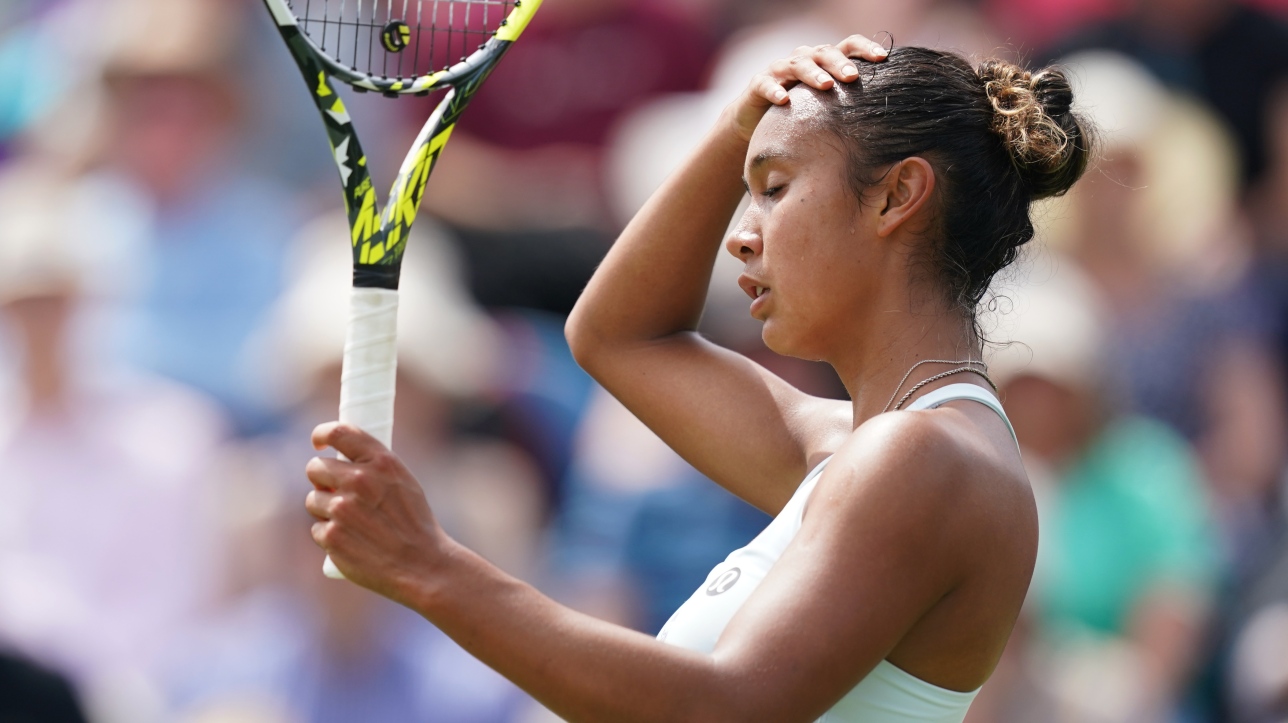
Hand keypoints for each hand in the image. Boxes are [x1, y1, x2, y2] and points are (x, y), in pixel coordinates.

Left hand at [305, 422, 447, 601]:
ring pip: (313, 500)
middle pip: (315, 467)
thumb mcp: (404, 483)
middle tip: (335, 492)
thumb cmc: (415, 524)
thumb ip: (373, 467)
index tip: (319, 443)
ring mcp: (342, 508)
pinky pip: (317, 529)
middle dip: (322, 479)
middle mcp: (359, 480)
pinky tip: (352, 542)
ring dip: (324, 510)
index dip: (321, 435)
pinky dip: (330, 536)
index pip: (338, 432)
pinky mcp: (332, 536)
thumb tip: (339, 461)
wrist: (422, 565)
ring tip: (351, 523)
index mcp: (380, 461)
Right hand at [724, 35, 888, 142]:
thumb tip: (890, 116)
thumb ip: (850, 102)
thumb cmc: (800, 114)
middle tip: (853, 77)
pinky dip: (774, 90)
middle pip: (824, 52)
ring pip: (798, 63)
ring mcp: (780, 70)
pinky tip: (784, 101)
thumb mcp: (826, 106)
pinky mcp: (759, 84)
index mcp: (824, 61)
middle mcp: (804, 59)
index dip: (865, 48)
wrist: (758, 122)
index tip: (883, 59)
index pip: (848, 46)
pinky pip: (766, 83)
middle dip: (839, 63)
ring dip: (813, 73)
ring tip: (826, 86)